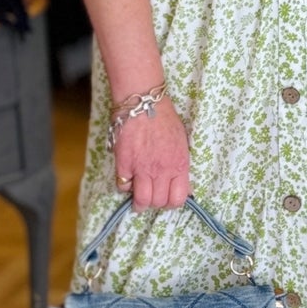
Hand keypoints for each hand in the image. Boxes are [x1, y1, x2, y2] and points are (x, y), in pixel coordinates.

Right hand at [113, 96, 190, 210]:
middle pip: (158, 202)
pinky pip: (123, 186)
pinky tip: (127, 179)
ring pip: (141, 200)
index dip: (172, 203)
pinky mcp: (124, 164)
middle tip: (151, 198)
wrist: (144, 103)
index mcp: (179, 165)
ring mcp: (141, 169)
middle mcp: (161, 171)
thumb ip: (181, 166)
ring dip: (139, 203)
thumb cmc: (165, 119)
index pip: (178, 199)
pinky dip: (125, 186)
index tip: (167, 200)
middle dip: (155, 204)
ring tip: (138, 200)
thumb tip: (184, 187)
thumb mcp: (182, 143)